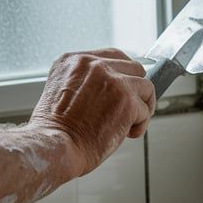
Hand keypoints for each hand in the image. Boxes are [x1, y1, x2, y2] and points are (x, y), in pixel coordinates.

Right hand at [30, 49, 156, 175]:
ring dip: (141, 107)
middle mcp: (94, 65)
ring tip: (128, 124)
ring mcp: (113, 81)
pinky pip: (146, 110)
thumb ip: (86, 82)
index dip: (123, 75)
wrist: (56, 147)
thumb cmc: (57, 130)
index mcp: (73, 60)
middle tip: (128, 109)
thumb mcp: (63, 92)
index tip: (124, 89)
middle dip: (135, 90)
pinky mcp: (127, 101)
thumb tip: (114, 86)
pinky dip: (140, 125)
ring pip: (145, 87)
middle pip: (134, 68)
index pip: (112, 56)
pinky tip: (126, 134)